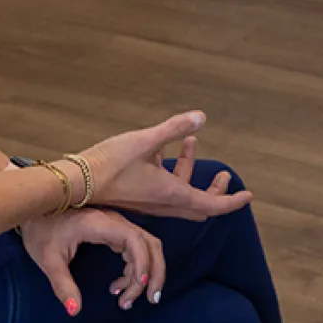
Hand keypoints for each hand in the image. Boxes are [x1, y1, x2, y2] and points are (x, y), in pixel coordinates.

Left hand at [18, 208, 164, 315]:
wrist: (33, 209)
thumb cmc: (40, 230)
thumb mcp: (48, 259)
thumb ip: (63, 285)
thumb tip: (74, 311)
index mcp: (101, 224)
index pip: (135, 240)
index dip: (142, 262)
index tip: (139, 286)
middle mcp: (113, 222)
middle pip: (149, 243)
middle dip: (154, 272)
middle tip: (150, 300)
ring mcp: (114, 225)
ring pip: (145, 246)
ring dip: (146, 272)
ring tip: (129, 300)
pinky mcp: (112, 231)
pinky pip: (134, 249)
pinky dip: (134, 269)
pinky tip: (117, 287)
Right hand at [75, 111, 253, 220]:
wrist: (74, 183)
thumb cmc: (109, 164)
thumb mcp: (145, 140)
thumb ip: (174, 128)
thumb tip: (201, 117)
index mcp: (171, 194)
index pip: (211, 205)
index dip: (232, 201)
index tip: (248, 195)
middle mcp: (163, 203)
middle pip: (199, 204)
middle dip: (214, 191)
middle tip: (222, 175)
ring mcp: (149, 202)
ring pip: (180, 193)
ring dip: (189, 170)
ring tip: (189, 141)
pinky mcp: (136, 196)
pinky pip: (162, 188)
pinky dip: (170, 171)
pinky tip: (161, 147)